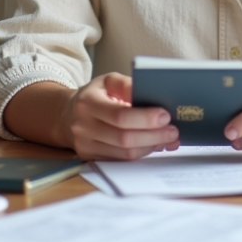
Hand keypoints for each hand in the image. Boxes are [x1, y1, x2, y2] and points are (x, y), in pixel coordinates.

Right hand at [63, 72, 180, 159]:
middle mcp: (83, 126)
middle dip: (154, 135)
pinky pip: (121, 160)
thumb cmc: (96, 95)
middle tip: (173, 130)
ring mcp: (85, 146)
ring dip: (151, 146)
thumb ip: (126, 85)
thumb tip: (148, 94)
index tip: (165, 115)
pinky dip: (141, 153)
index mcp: (87, 102)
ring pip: (125, 153)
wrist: (68, 115)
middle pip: (124, 138)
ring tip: (168, 138)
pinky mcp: (91, 158)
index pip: (120, 115)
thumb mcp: (108, 81)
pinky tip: (154, 145)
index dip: (145, 118)